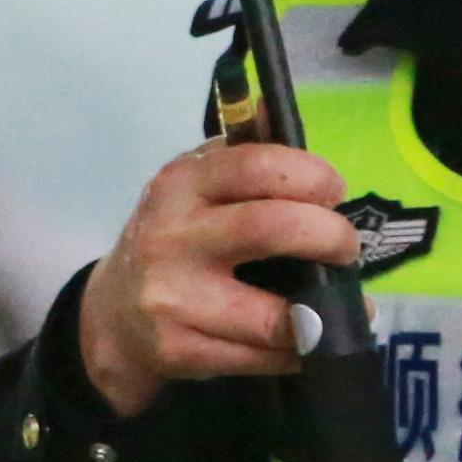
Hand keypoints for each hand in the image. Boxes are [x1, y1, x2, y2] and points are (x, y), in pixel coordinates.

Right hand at [72, 140, 360, 418]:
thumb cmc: (174, 237)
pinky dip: (302, 349)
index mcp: (181, 185)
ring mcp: (174, 300)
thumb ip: (241, 149)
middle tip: (346, 246)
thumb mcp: (195, 184)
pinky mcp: (182, 352)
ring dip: (325, 309)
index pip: (254, 166)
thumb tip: (275, 105)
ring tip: (343, 302)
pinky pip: (262, 356)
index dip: (309, 175)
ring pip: (273, 313)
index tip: (334, 190)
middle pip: (270, 229)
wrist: (115, 314)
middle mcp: (172, 239)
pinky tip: (312, 336)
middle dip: (329, 236)